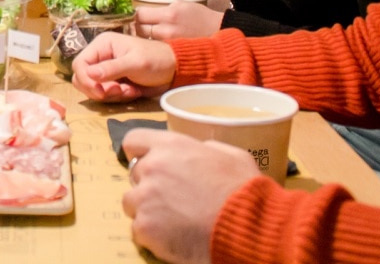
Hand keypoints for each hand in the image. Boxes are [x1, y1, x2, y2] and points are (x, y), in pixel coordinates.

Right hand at [70, 31, 176, 101]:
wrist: (174, 71)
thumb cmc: (156, 60)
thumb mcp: (135, 63)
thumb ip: (112, 69)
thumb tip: (89, 74)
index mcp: (102, 45)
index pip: (80, 64)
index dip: (86, 80)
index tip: (101, 92)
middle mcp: (101, 56)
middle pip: (82, 78)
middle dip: (98, 89)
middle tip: (117, 91)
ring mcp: (106, 70)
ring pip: (93, 89)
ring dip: (110, 94)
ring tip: (128, 91)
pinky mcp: (113, 82)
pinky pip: (105, 94)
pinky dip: (117, 97)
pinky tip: (132, 92)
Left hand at [122, 129, 259, 263]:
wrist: (247, 228)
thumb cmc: (244, 191)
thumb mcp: (232, 156)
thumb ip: (208, 149)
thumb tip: (201, 150)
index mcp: (171, 146)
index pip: (134, 141)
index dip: (140, 153)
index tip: (148, 164)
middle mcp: (152, 167)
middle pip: (135, 175)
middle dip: (150, 185)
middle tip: (173, 200)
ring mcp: (145, 198)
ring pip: (132, 203)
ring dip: (147, 210)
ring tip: (173, 221)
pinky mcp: (144, 227)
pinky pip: (138, 230)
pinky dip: (152, 236)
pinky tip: (174, 237)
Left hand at [134, 1, 223, 40]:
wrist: (219, 31)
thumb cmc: (200, 14)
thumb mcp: (181, 1)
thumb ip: (161, 3)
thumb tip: (142, 1)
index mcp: (169, 14)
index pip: (139, 14)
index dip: (133, 13)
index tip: (132, 12)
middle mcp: (167, 30)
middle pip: (139, 29)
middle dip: (134, 25)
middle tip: (134, 23)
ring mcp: (169, 43)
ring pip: (144, 39)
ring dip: (141, 35)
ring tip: (142, 31)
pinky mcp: (173, 51)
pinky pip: (154, 47)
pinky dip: (150, 44)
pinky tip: (151, 42)